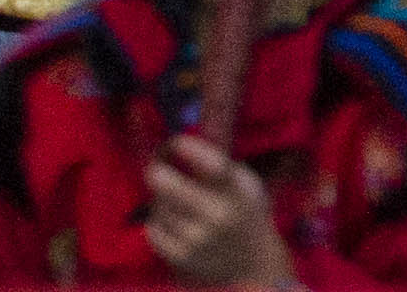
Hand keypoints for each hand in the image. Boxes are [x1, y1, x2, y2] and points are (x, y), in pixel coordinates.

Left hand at [140, 134, 297, 287]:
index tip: (176, 143)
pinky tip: (170, 219)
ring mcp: (197, 239)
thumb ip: (220, 164)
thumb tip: (183, 142)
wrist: (253, 264)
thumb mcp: (244, 184)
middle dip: (157, 170)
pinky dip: (158, 221)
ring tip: (172, 198)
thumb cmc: (246, 214)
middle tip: (157, 166)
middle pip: (166, 183)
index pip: (210, 162)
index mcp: (237, 191)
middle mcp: (217, 215)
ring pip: (157, 206)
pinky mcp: (181, 258)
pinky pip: (153, 230)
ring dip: (160, 198)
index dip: (186, 147)